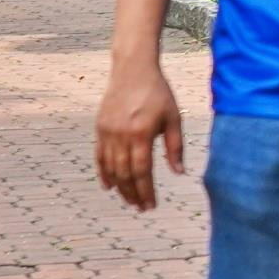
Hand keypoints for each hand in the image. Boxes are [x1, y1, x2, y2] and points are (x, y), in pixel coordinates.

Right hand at [96, 61, 186, 210]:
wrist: (133, 70)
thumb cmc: (158, 93)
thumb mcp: (173, 117)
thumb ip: (175, 147)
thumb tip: (179, 173)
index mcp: (142, 133)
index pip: (142, 171)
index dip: (146, 191)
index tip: (151, 205)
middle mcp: (121, 135)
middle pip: (125, 174)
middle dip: (133, 194)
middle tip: (141, 208)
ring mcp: (107, 132)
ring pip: (111, 168)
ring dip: (119, 187)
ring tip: (129, 201)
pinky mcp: (100, 128)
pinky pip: (99, 156)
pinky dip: (103, 173)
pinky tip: (109, 186)